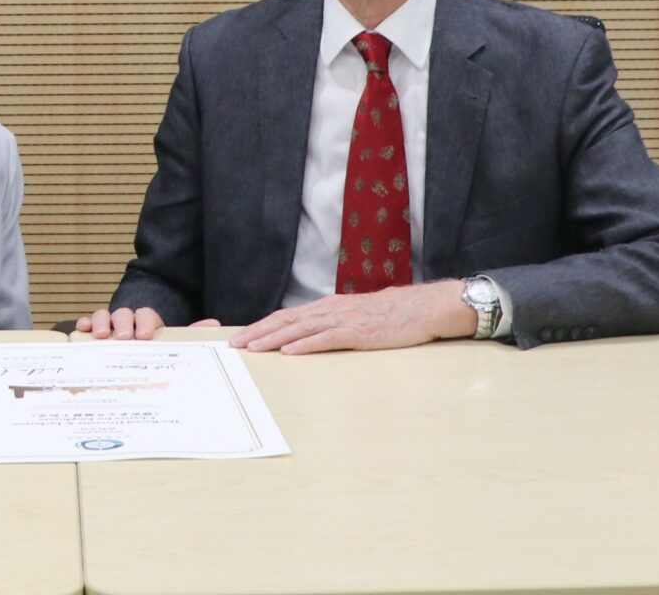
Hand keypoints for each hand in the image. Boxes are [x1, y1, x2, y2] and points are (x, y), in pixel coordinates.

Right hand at [77, 308, 219, 339]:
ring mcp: (108, 325)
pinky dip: (84, 323)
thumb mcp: (171, 341)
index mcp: (146, 321)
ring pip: (103, 315)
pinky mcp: (93, 331)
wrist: (137, 348)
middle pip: (123, 314)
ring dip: (102, 322)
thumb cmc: (153, 348)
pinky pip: (87, 323)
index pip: (146, 315)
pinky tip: (82, 329)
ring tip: (103, 336)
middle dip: (123, 324)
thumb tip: (215, 324)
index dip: (145, 323)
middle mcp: (127, 320)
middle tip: (124, 338)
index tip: (145, 335)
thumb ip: (191, 334)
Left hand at [231, 281, 473, 353]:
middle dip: (257, 333)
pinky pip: (327, 339)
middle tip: (234, 345)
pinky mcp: (359, 332)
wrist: (424, 307)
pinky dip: (306, 345)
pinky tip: (290, 351)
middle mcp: (331, 310)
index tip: (241, 338)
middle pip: (286, 321)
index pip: (286, 316)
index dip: (261, 327)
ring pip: (300, 329)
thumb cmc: (393, 315)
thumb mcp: (356, 316)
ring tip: (252, 348)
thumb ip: (333, 324)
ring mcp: (344, 320)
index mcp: (328, 307)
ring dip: (273, 339)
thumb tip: (311, 338)